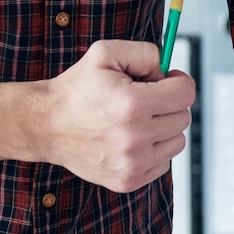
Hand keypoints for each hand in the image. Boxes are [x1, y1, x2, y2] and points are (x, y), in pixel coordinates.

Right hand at [24, 40, 191, 191]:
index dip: (178, 81)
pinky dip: (154, 149)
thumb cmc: (77, 88)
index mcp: (133, 105)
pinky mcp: (128, 180)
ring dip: (164, 128)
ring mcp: (132, 164)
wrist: (47, 125)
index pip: (186, 93)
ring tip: (138, 120)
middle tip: (145, 98)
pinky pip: (164, 162)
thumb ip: (145, 53)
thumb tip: (168, 70)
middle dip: (169, 103)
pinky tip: (132, 139)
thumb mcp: (106, 53)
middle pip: (183, 117)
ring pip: (177, 141)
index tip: (167, 80)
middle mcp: (135, 138)